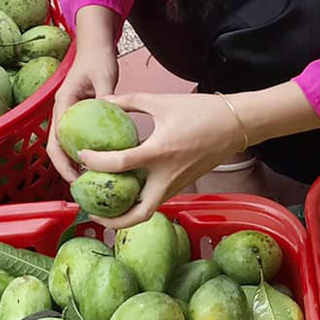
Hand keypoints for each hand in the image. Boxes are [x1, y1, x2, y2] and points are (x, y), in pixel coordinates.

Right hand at [47, 45, 120, 182]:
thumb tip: (111, 117)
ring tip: (90, 181)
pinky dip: (83, 153)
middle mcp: (61, 112)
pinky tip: (100, 163)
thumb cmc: (98, 59)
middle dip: (66, 169)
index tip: (77, 177)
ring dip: (73, 163)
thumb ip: (106, 96)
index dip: (64, 162)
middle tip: (83, 188)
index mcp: (63, 105)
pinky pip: (77, 139)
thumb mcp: (104, 76)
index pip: (56, 140)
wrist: (94, 46)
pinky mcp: (78, 116)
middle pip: (56, 148)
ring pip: (65, 145)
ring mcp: (68, 115)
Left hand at [76, 91, 246, 228]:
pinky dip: (138, 202)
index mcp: (160, 152)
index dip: (95, 162)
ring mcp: (176, 184)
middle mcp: (167, 176)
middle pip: (137, 214)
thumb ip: (130, 101)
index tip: (82, 156)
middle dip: (112, 219)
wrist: (237, 124)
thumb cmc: (202, 111)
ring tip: (104, 205)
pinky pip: (156, 200)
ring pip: (147, 211)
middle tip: (91, 210)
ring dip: (125, 215)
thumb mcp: (162, 101)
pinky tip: (125, 190)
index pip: (120, 164)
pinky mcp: (182, 185)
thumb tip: (103, 100)